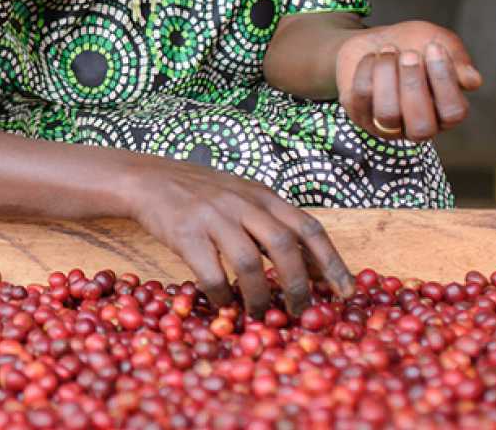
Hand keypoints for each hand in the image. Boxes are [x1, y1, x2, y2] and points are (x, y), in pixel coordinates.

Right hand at [122, 156, 354, 315]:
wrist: (149, 180)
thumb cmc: (202, 194)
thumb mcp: (245, 198)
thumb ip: (275, 225)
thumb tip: (314, 268)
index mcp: (264, 196)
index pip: (309, 227)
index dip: (331, 261)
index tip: (346, 291)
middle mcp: (244, 203)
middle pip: (284, 245)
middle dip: (297, 286)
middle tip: (300, 313)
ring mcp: (214, 217)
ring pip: (249, 263)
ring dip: (259, 297)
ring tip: (261, 315)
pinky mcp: (186, 234)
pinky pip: (212, 273)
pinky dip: (222, 296)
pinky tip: (224, 304)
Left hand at [334, 21, 483, 141]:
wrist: (375, 40)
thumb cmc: (413, 44)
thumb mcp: (438, 41)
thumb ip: (457, 59)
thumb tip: (473, 81)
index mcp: (445, 112)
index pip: (453, 113)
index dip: (444, 80)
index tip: (433, 47)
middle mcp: (418, 126)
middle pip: (421, 126)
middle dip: (413, 85)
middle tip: (409, 54)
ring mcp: (387, 125)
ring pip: (388, 115)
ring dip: (387, 75)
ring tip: (389, 51)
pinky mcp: (360, 115)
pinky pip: (361, 98)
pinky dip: (367, 69)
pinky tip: (373, 56)